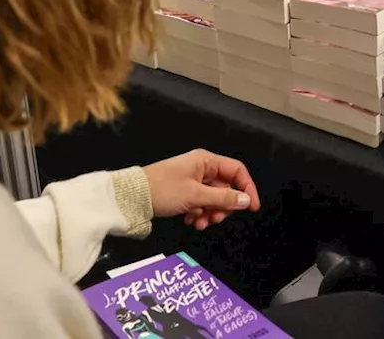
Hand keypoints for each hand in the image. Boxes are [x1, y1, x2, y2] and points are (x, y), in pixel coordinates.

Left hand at [143, 149, 260, 230]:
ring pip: (213, 198)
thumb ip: (223, 198)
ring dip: (210, 213)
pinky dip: (199, 213)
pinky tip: (190, 220)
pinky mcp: (184, 192)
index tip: (251, 207)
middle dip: (224, 206)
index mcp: (206, 161)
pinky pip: (201, 203)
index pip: (237, 171)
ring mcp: (193, 180)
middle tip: (216, 219)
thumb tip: (246, 201)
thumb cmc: (162, 189)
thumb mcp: (196, 195)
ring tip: (199, 222)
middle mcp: (201, 168)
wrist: (132, 197)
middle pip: (226, 188)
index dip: (247, 188)